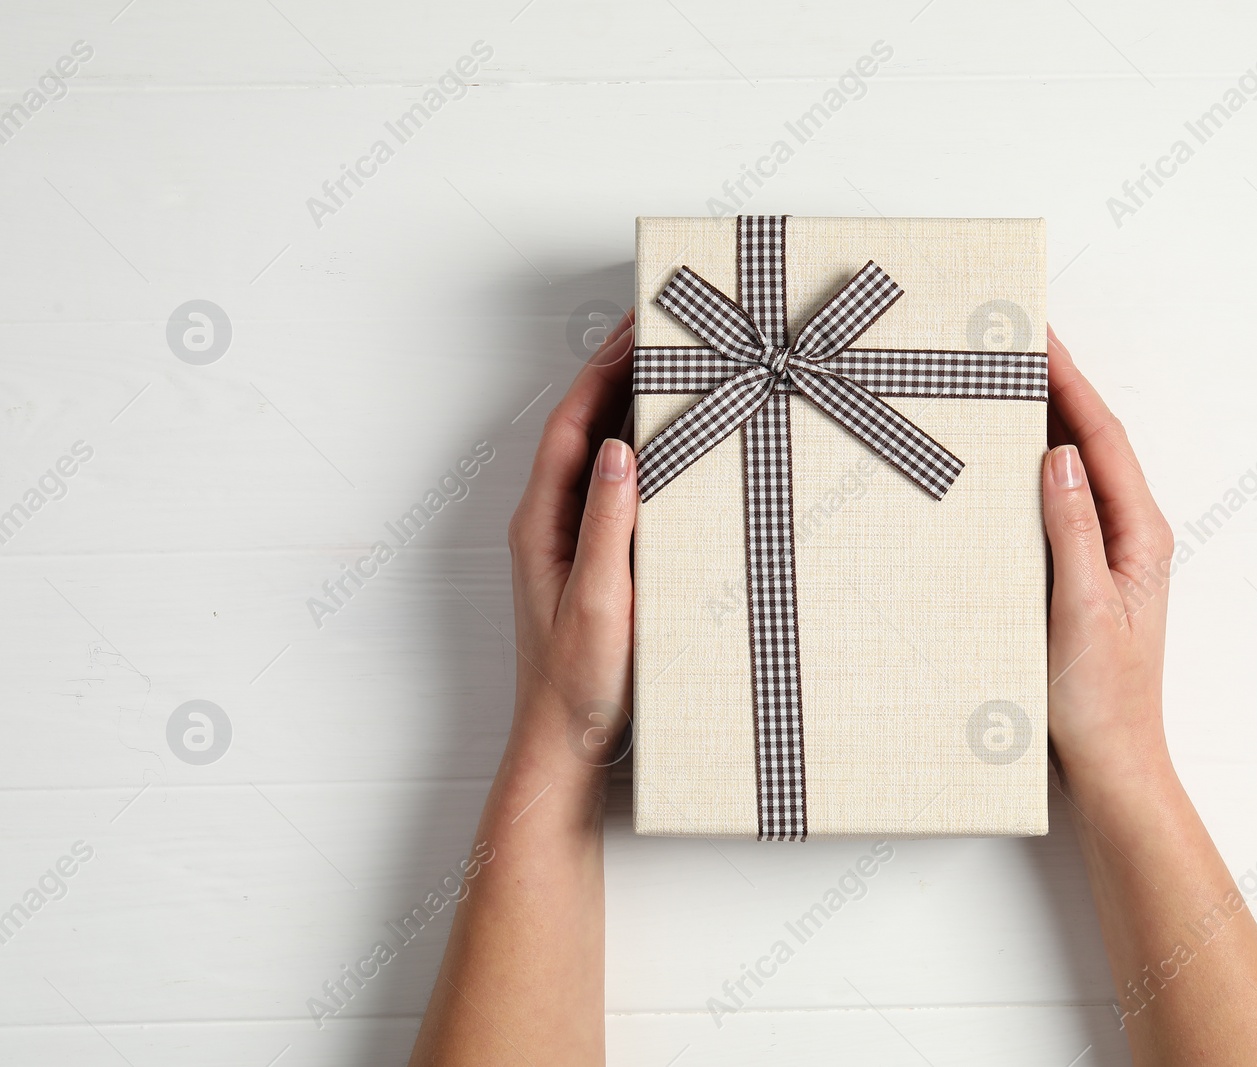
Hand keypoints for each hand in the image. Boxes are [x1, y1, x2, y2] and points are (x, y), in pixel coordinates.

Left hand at [504, 310, 637, 801]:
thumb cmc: (575, 685)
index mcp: (542, 524)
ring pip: (601, 457)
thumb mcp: (597, 602)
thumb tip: (621, 447)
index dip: (600, 373)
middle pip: (584, 429)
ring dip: (632, 410)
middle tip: (659, 332)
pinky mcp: (596, 565)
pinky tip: (676, 453)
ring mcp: (572, 544)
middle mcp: (551, 524)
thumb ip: (607, 526)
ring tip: (673, 372)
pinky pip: (619, 493)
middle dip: (616, 374)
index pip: (572, 426)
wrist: (565, 747)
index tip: (635, 329)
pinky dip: (645, 459)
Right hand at [1040, 324, 1175, 794]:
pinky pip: (1058, 506)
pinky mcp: (1081, 575)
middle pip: (1092, 443)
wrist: (1110, 765)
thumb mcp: (1084, 609)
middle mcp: (1130, 537)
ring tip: (1008, 381)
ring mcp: (1107, 555)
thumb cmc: (1101, 700)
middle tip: (1016, 342)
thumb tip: (1057, 455)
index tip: (1039, 337)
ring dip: (1046, 423)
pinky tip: (1007, 462)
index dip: (1071, 382)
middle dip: (1059, 387)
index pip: (1101, 440)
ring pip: (1075, 470)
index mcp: (1141, 536)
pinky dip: (1032, 471)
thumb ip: (1074, 530)